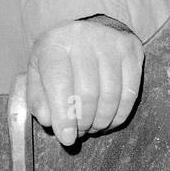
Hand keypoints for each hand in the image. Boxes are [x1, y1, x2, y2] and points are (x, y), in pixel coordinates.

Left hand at [26, 18, 143, 146]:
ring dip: (102, 121)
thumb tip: (49, 120)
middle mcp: (81, 36)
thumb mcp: (38, 75)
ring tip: (93, 126)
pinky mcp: (131, 50)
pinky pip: (130, 93)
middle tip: (80, 132)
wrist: (86, 32)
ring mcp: (109, 41)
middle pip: (87, 92)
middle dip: (84, 121)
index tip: (67, 138)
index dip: (63, 115)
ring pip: (110, 95)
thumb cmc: (59, 60)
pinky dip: (119, 115)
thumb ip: (38, 99)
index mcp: (53, 43)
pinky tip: (109, 119)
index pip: (58, 82)